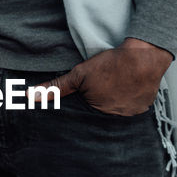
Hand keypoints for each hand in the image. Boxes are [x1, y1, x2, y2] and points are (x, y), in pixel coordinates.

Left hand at [30, 37, 172, 116]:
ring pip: (118, 112)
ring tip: (116, 89)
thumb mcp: (79, 74)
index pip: (86, 117)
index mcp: (97, 114)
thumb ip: (56, 87)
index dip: (86, 107)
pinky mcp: (144, 107)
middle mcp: (115, 119)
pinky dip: (129, 100)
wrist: (143, 57)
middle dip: (101, 106)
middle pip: (102, 115)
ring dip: (116, 104)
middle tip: (105, 90)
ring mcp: (131, 114)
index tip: (89, 96)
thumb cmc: (111, 65)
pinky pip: (133, 107)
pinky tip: (127, 89)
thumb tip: (31, 96)